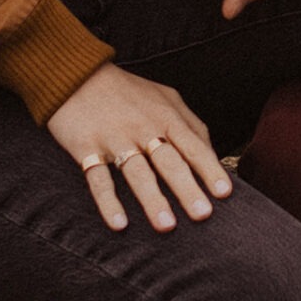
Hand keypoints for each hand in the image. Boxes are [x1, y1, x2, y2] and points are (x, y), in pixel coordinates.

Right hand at [47, 63, 232, 231]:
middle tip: (202, 214)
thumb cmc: (129, 93)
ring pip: (137, 172)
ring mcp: (114, 138)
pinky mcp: (86, 148)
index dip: (209, 169)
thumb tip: (214, 159)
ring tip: (166, 226)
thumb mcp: (166, 99)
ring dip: (152, 199)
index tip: (224, 193)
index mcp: (166, 117)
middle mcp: (143, 128)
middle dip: (186, 188)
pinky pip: (98, 178)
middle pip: (168, 161)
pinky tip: (119, 224)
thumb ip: (192, 126)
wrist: (75, 74)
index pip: (193, 146)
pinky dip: (108, 201)